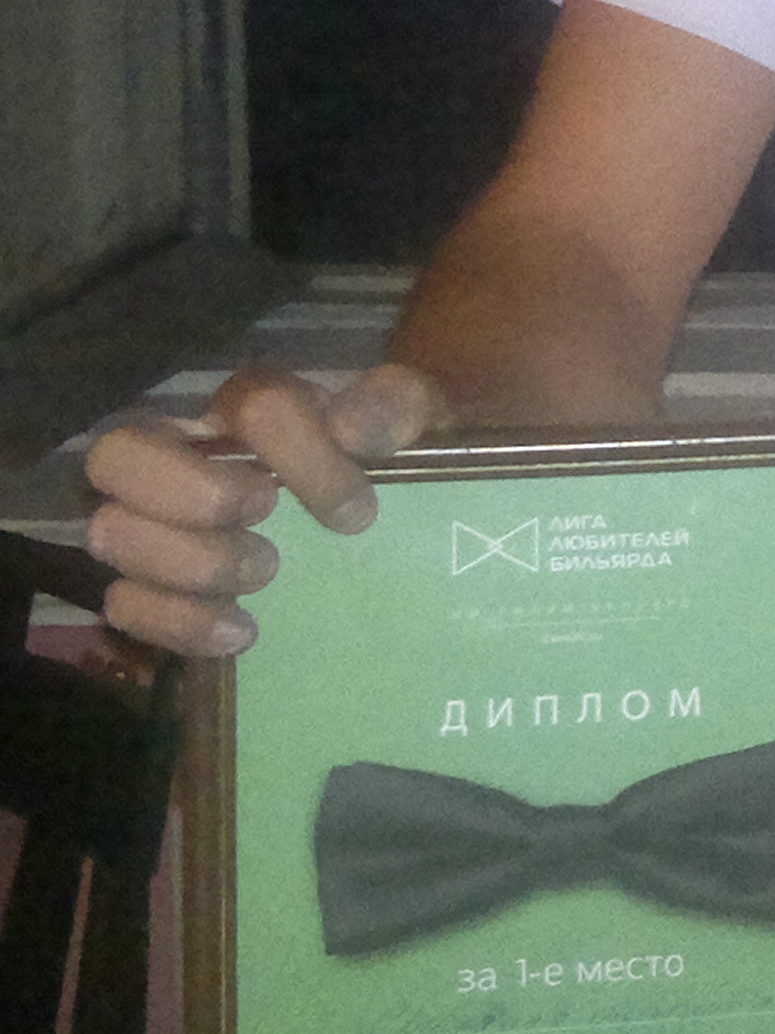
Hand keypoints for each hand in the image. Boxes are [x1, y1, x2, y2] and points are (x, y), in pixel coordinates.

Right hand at [81, 359, 444, 656]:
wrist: (372, 509)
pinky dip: (178, 624)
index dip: (301, 454)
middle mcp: (180, 449)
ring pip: (109, 533)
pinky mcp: (150, 582)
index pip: (253, 405)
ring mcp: (151, 517)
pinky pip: (123, 603)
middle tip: (266, 520)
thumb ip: (391, 407)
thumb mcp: (406, 421)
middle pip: (117, 456)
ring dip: (191, 564)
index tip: (355, 510)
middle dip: (195, 496)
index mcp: (250, 402)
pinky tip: (242, 631)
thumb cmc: (377, 455)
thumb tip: (354, 429)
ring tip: (266, 576)